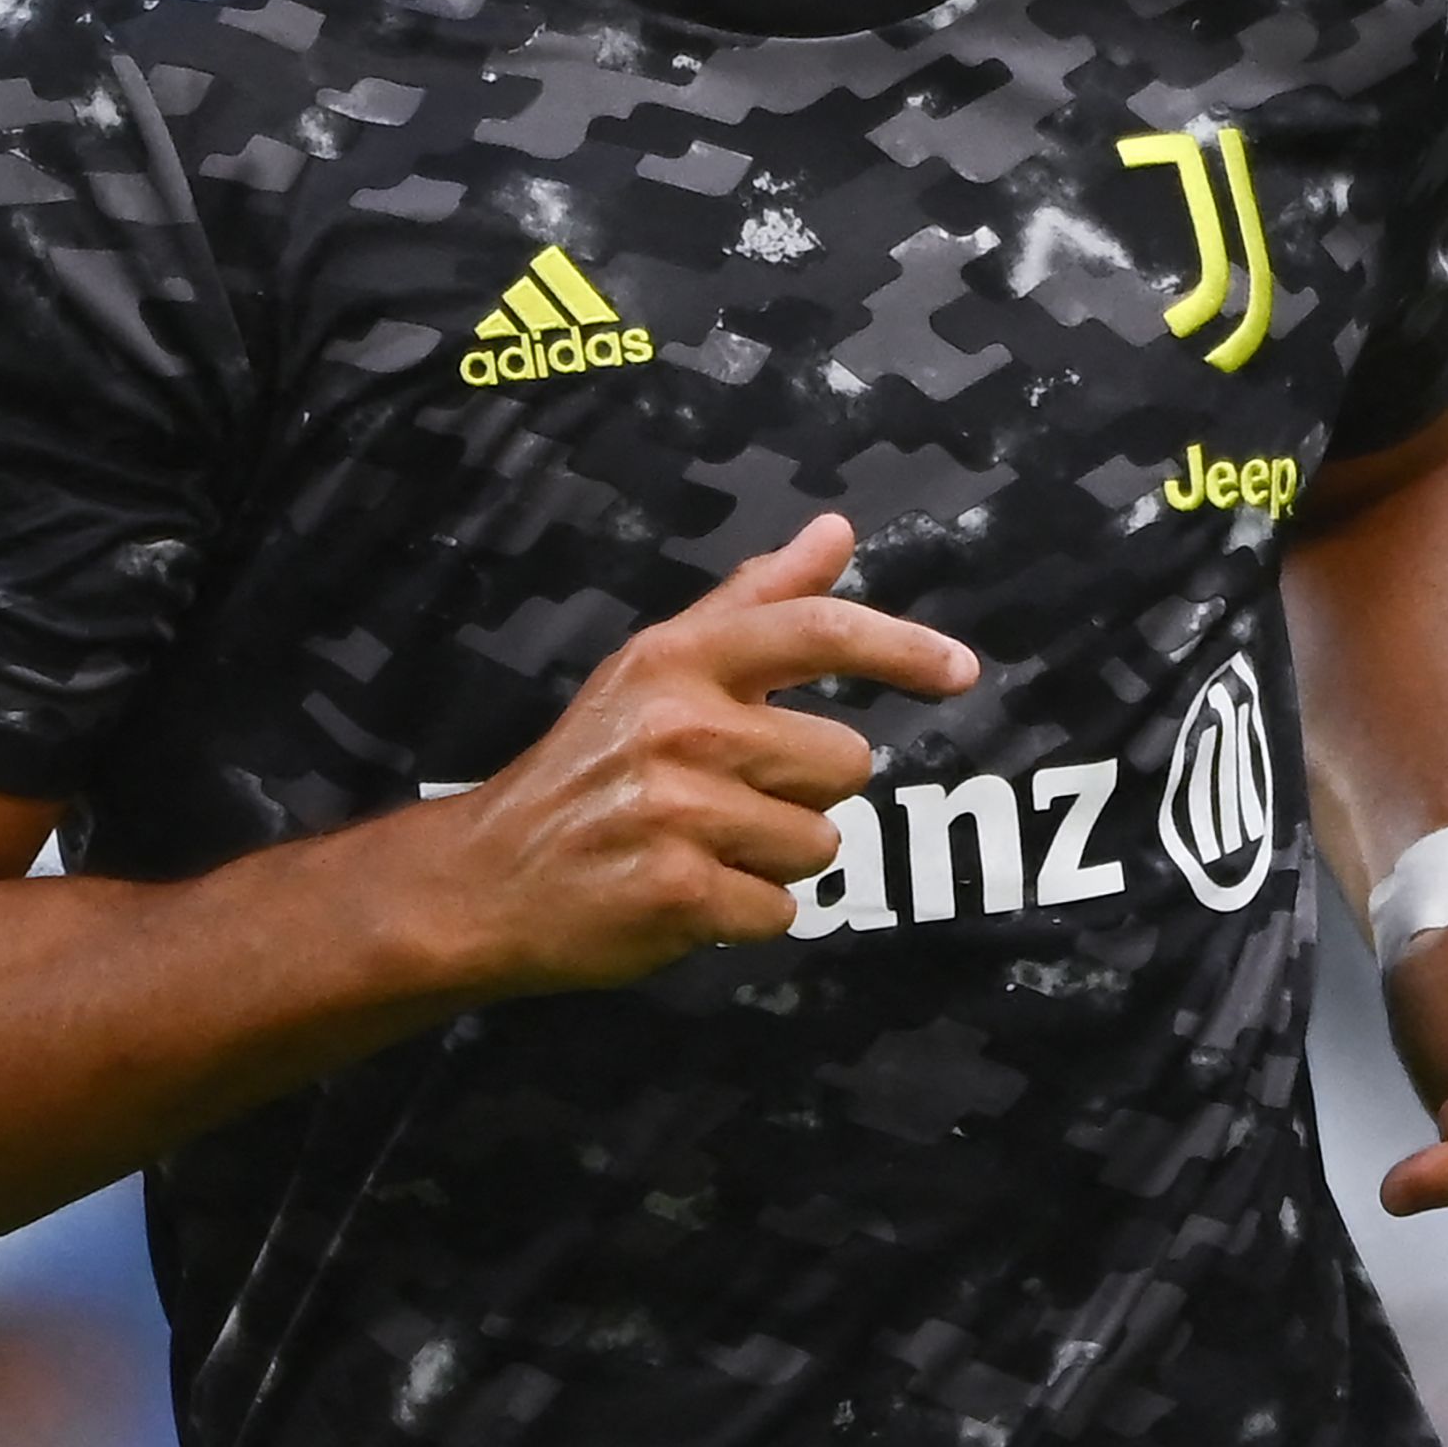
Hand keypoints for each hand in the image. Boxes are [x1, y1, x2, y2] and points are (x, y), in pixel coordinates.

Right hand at [413, 513, 977, 997]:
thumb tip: (837, 532)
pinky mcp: (678, 894)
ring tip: (702, 849)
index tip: (962, 669)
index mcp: (676, 661)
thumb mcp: (656, 668)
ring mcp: (677, 813)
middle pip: (841, 763)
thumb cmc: (588, 766)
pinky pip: (782, 911)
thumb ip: (754, 602)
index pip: (812, 632)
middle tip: (724, 800)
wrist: (485, 878)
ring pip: (820, 842)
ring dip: (775, 860)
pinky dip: (747, 914)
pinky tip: (688, 895)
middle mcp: (679, 726)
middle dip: (801, 792)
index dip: (899, 648)